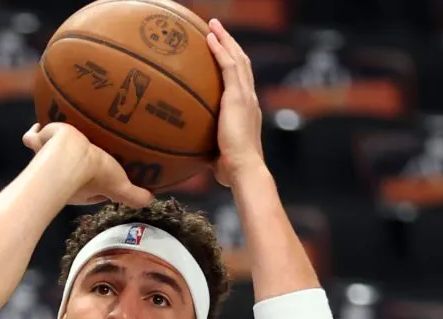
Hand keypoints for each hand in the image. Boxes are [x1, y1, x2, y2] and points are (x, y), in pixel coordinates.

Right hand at [22, 122, 153, 207]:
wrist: (68, 157)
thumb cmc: (93, 174)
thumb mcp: (119, 186)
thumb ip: (133, 195)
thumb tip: (150, 200)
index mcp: (80, 188)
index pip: (90, 187)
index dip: (99, 181)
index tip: (108, 172)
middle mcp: (62, 174)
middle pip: (69, 168)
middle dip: (75, 166)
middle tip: (86, 153)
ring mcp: (48, 157)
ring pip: (50, 154)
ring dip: (54, 148)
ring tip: (63, 138)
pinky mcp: (40, 141)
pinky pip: (33, 138)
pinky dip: (35, 133)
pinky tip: (39, 126)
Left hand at [206, 19, 265, 185]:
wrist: (244, 169)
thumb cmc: (232, 170)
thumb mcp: (218, 155)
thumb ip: (208, 150)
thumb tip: (192, 157)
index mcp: (247, 110)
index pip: (241, 81)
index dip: (233, 64)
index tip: (222, 52)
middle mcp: (249, 99)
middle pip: (242, 63)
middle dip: (230, 44)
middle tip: (217, 29)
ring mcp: (245, 96)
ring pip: (237, 58)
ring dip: (225, 39)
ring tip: (213, 25)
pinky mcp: (238, 97)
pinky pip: (229, 66)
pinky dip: (220, 49)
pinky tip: (210, 37)